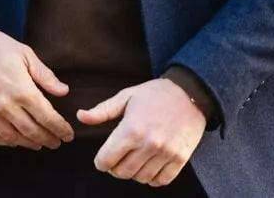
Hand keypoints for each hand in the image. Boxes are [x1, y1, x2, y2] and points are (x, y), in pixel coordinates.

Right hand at [0, 19, 74, 149]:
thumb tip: (64, 92)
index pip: (46, 116)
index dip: (59, 128)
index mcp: (21, 89)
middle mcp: (4, 105)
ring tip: (39, 144)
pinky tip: (15, 141)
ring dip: (28, 143)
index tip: (68, 135)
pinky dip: (6, 142)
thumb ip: (45, 76)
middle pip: (31, 131)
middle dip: (47, 139)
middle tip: (57, 143)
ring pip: (12, 137)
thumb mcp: (26, 54)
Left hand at [80, 78, 206, 186]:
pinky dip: (153, 177)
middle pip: (121, 172)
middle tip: (120, 157)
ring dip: (135, 172)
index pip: (105, 161)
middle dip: (116, 167)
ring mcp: (165, 153)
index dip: (101, 161)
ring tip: (137, 159)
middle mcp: (148, 144)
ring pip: (140, 178)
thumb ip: (103, 110)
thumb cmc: (157, 93)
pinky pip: (160, 181)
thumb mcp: (128, 96)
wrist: (192, 92)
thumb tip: (81, 117)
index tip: (104, 157)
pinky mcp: (180, 158)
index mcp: (131, 129)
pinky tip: (151, 165)